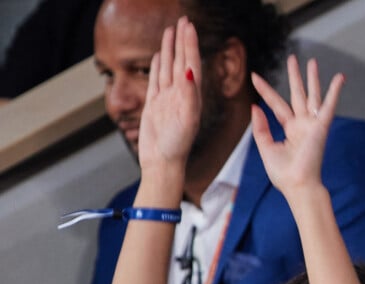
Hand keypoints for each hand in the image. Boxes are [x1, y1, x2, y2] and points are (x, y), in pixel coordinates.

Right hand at [138, 16, 202, 172]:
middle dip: (183, 41)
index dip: (190, 45)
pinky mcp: (154, 106)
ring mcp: (167, 100)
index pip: (191, 64)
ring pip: (168, 68)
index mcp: (191, 98)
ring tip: (170, 31)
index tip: (189, 26)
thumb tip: (189, 70)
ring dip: (170, 50)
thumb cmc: (177, 147)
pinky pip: (156, 81)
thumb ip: (189, 96)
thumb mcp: (187, 121)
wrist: (162, 164)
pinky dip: (158, 67)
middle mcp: (181, 96)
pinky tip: (158, 56)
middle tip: (183, 20)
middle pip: (182, 62)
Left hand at [251, 56, 343, 203]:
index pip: (276, 105)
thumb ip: (260, 128)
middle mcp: (301, 125)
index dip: (265, 90)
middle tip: (293, 59)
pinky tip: (340, 77)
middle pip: (297, 95)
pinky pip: (329, 106)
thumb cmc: (283, 174)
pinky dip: (335, 92)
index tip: (254, 76)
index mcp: (289, 130)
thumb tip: (254, 106)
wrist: (297, 185)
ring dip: (312, 79)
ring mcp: (312, 125)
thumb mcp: (266, 148)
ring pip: (312, 96)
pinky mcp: (321, 127)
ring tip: (312, 61)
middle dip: (295, 77)